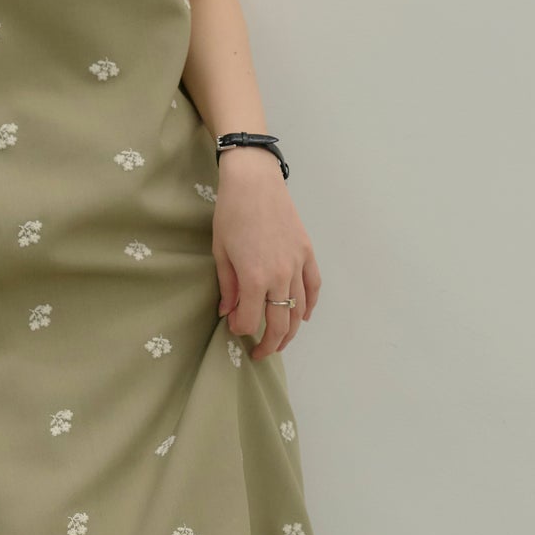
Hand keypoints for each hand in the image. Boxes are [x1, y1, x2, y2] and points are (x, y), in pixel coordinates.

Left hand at [212, 149, 320, 359]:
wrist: (254, 181)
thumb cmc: (231, 213)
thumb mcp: (220, 251)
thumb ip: (227, 286)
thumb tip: (228, 313)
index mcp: (254, 278)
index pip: (249, 319)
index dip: (241, 329)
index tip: (233, 329)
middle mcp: (280, 276)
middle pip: (280, 323)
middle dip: (269, 344)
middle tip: (260, 353)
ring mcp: (297, 265)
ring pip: (299, 310)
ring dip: (291, 331)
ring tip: (281, 342)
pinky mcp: (307, 253)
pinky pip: (313, 287)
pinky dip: (310, 305)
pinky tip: (304, 317)